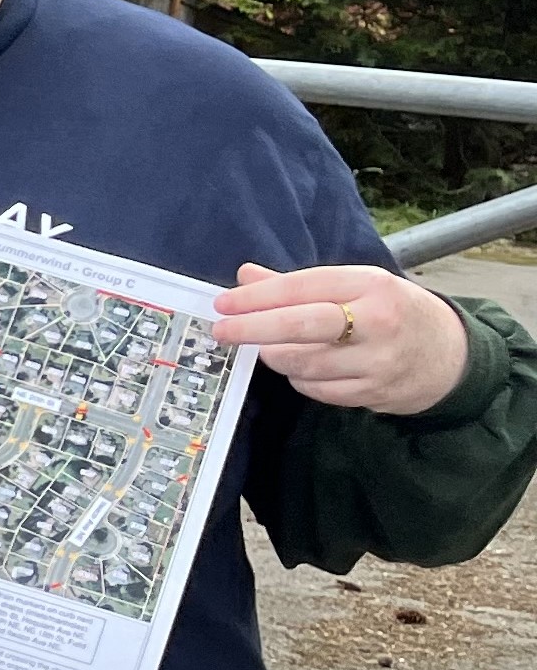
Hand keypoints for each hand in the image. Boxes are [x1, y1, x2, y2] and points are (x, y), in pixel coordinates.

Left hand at [217, 264, 468, 415]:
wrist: (449, 356)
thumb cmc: (393, 313)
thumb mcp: (358, 286)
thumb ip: (299, 283)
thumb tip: (245, 276)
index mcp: (372, 284)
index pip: (303, 287)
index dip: (257, 297)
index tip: (223, 304)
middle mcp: (377, 321)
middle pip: (300, 325)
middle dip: (252, 328)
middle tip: (221, 331)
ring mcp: (376, 361)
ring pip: (301, 363)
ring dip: (275, 356)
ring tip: (270, 348)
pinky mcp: (373, 393)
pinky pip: (315, 389)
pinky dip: (298, 379)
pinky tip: (302, 368)